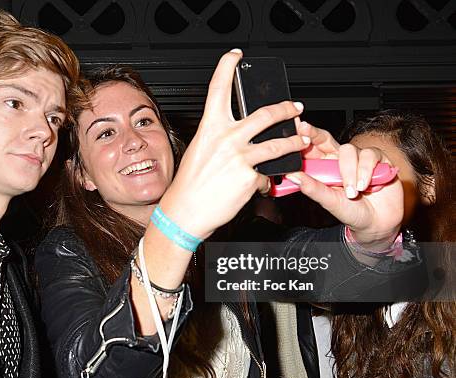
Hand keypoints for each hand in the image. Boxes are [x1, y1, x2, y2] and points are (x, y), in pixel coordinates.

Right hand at [160, 49, 309, 238]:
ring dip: (295, 141)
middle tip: (296, 108)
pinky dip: (266, 183)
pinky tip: (259, 187)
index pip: (218, 88)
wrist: (186, 211)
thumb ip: (220, 138)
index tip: (236, 55)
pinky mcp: (250, 178)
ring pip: (279, 144)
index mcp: (210, 127)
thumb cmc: (190, 184)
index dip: (227, 66)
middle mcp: (226, 138)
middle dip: (286, 109)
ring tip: (302, 141)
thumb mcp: (200, 151)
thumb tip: (239, 135)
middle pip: (266, 114)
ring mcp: (240, 157)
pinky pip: (267, 177)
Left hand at [286, 121, 402, 246]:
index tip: (295, 130)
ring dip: (349, 172)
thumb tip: (292, 176)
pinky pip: (370, 156)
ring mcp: (359, 157)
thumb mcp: (330, 202)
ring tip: (353, 192)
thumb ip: (313, 188)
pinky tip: (367, 186)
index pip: (311, 150)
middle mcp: (340, 160)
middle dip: (315, 134)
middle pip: (326, 139)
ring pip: (348, 150)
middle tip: (305, 130)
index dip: (303, 138)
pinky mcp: (378, 159)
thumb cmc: (351, 211)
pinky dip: (367, 171)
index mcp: (325, 168)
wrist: (378, 223)